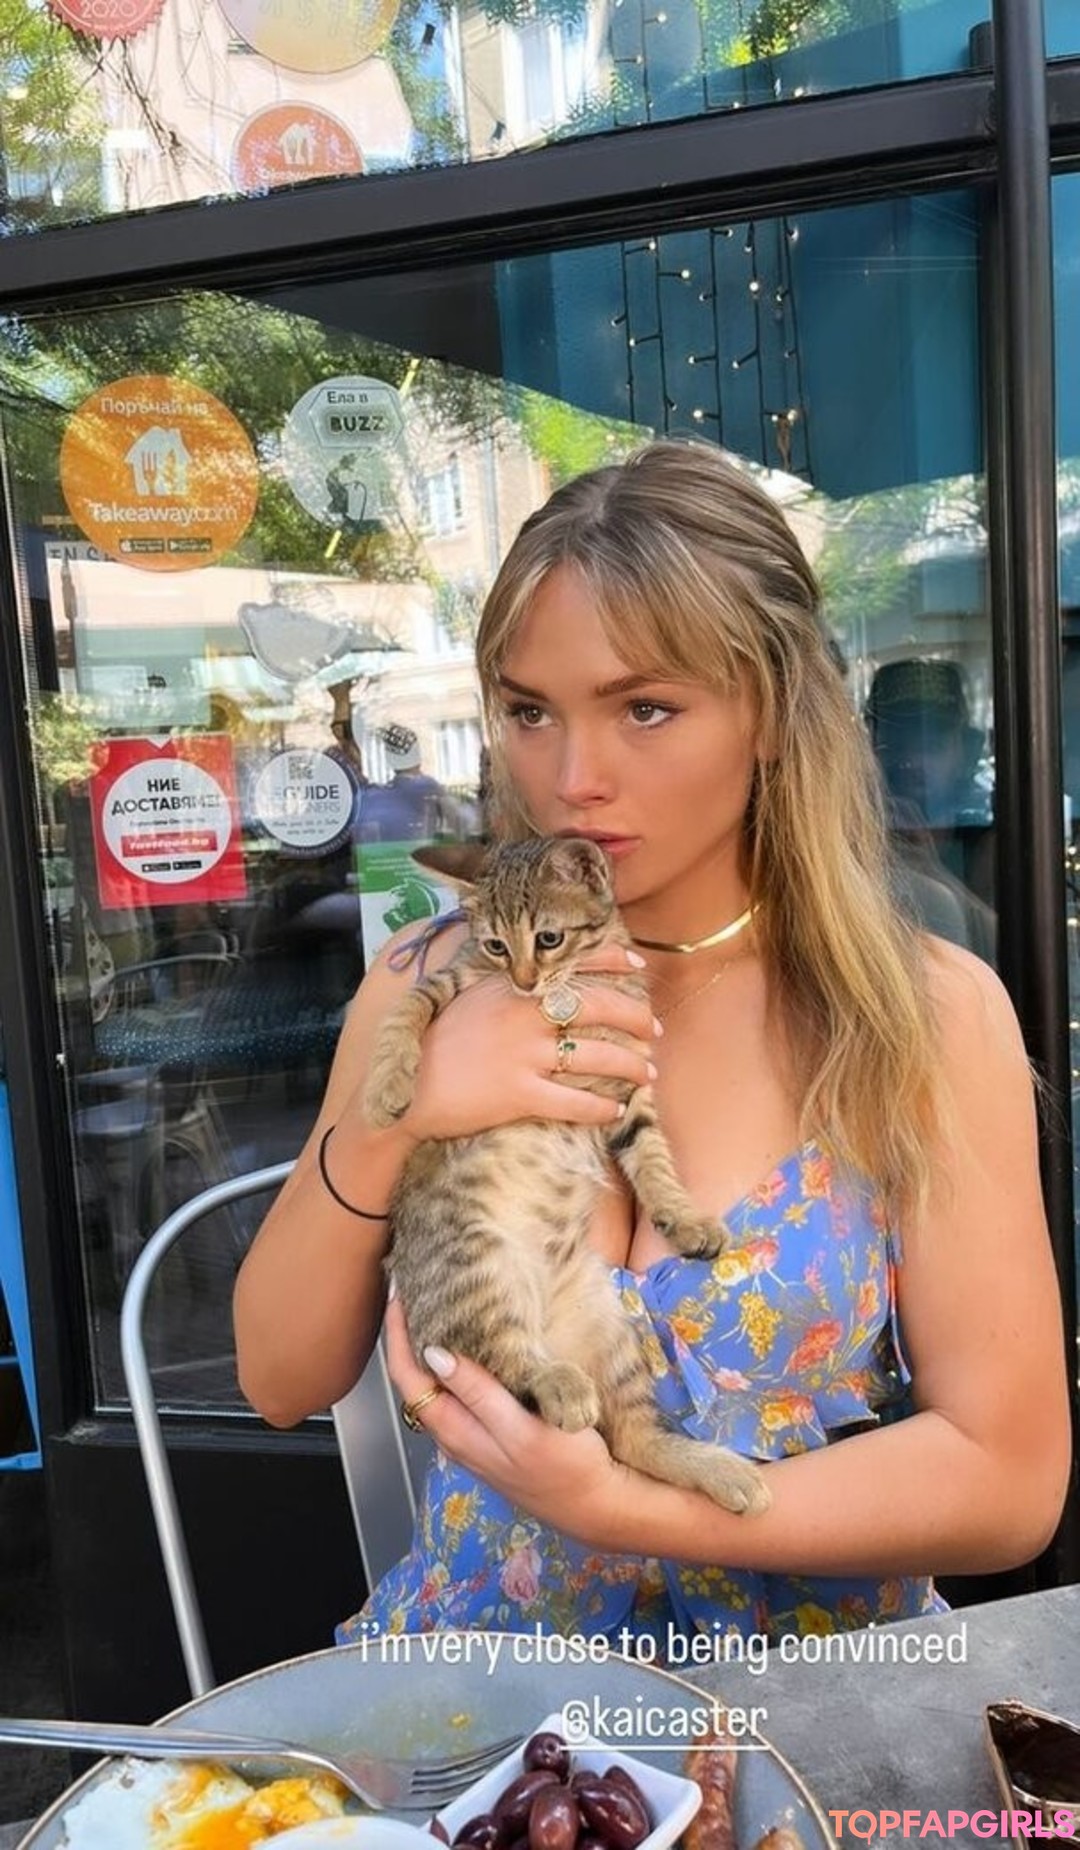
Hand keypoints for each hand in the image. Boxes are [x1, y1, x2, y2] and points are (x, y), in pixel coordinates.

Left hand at [385, 1296, 627, 1545]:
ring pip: (433, 1390)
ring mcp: (471, 1438)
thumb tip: (433, 1355)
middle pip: (414, 1382)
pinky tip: (467, 1350)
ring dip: (425, 1352)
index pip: (408, 1378)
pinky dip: (451, 1368)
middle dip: (406, 1338)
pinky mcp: (490, 1437)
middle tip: (412, 1294)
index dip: (396, 1336)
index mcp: (455, 1431)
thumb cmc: (566, 1465)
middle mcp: (454, 1436)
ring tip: (432, 1311)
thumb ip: (478, 1394)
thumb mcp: (521, 1428)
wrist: (596, 1504)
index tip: (398, 1295)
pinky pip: (456, 1398)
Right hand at [398, 948, 659, 1142]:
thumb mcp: (466, 996)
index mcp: (513, 987)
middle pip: (599, 1008)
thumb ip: (503, 986)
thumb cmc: (433, 1042)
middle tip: (654, 1031)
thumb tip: (534, 980)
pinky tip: (616, 1111)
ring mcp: (524, 1056)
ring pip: (598, 1057)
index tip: (637, 963)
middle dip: (636, 1018)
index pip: (572, 963)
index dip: (611, 960)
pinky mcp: (520, 1095)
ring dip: (631, 1066)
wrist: (405, 1087)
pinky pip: (575, 1102)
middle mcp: (524, 1015)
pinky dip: (602, 1108)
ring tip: (647, 1073)